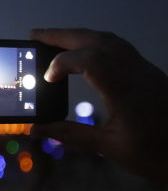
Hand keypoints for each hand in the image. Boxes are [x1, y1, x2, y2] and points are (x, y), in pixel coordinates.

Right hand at [30, 28, 167, 182]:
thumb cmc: (156, 155)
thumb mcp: (110, 148)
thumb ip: (71, 134)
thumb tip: (36, 129)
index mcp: (126, 90)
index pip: (90, 60)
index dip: (62, 63)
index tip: (48, 79)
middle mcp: (136, 72)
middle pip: (97, 40)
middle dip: (62, 35)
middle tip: (35, 35)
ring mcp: (145, 69)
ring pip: (109, 39)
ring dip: (79, 35)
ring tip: (54, 39)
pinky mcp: (149, 72)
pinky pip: (119, 46)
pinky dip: (95, 42)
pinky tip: (83, 52)